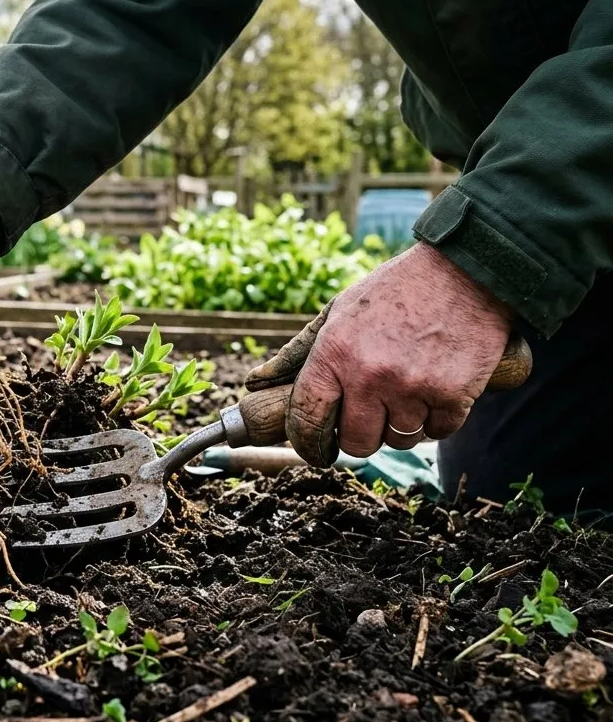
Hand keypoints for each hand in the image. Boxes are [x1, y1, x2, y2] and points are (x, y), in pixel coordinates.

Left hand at [246, 243, 511, 465]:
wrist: (466, 272)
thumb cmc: (395, 291)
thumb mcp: (338, 311)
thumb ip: (299, 352)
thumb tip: (256, 382)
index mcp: (334, 354)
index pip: (307, 420)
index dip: (308, 442)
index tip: (316, 449)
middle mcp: (369, 375)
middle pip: (356, 443)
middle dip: (361, 435)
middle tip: (371, 413)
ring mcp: (412, 388)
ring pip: (399, 440)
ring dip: (402, 425)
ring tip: (407, 390)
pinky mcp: (453, 396)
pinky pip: (437, 433)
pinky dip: (437, 419)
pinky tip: (435, 389)